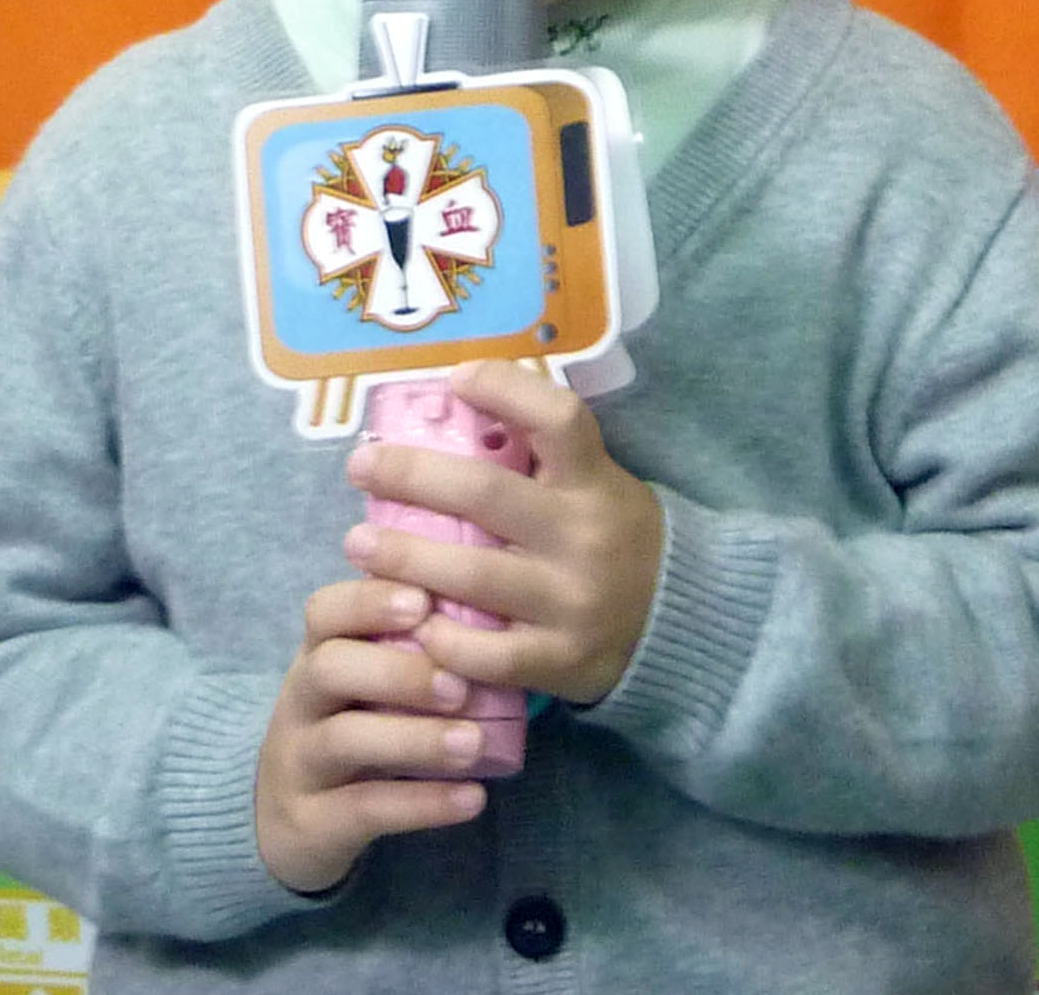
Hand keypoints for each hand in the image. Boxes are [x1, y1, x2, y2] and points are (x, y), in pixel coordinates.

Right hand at [254, 578, 490, 894]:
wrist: (280, 823)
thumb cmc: (347, 729)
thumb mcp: (363, 684)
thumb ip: (410, 647)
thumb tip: (493, 603)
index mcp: (317, 655)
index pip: (325, 611)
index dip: (369, 601)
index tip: (424, 602)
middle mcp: (300, 703)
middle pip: (330, 669)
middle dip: (398, 672)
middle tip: (460, 686)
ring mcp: (299, 764)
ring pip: (345, 740)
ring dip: (416, 740)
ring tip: (475, 743)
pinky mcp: (311, 823)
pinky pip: (364, 809)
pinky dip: (422, 804)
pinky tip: (473, 799)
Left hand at [342, 359, 664, 705]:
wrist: (681, 621)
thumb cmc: (614, 537)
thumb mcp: (598, 485)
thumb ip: (543, 462)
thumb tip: (456, 411)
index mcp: (594, 481)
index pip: (558, 418)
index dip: (506, 389)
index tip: (456, 379)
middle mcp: (584, 535)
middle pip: (486, 494)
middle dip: (411, 476)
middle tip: (361, 467)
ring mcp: (572, 601)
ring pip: (472, 575)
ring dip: (404, 557)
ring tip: (358, 544)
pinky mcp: (561, 659)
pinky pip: (486, 653)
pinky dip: (441, 639)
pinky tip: (409, 623)